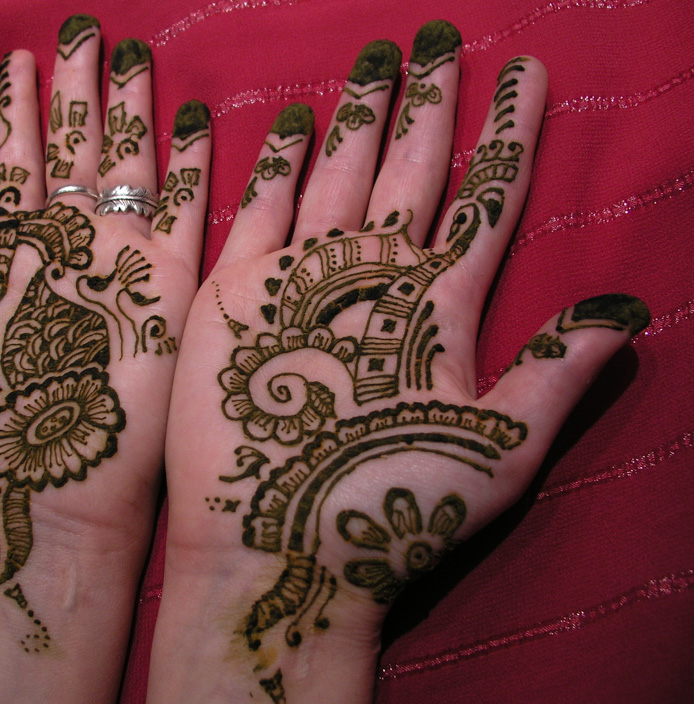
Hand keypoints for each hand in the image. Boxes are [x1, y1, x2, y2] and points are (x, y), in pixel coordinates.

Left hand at [0, 15, 209, 702]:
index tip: (19, 61)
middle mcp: (67, 254)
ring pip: (127, 168)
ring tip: (132, 53)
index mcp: (10, 263)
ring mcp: (120, 267)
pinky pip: (184, 213)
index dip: (17, 115)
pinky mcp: (167, 290)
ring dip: (129, 112)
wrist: (40, 512)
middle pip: (74, 152)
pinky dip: (188, 167)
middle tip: (85, 31)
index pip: (15, 167)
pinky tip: (190, 118)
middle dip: (79, 93)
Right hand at [149, 20, 646, 703]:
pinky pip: (263, 211)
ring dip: (364, 117)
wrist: (278, 550)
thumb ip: (554, 374)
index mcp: (438, 308)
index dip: (510, 136)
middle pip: (414, 172)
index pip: (485, 200)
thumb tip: (630, 308)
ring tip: (384, 56)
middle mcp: (376, 283)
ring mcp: (306, 283)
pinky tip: (300, 122)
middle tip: (446, 36)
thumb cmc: (388, 510)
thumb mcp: (495, 450)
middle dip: (433, 105)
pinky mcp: (241, 294)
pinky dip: (281, 166)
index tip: (530, 72)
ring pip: (343, 177)